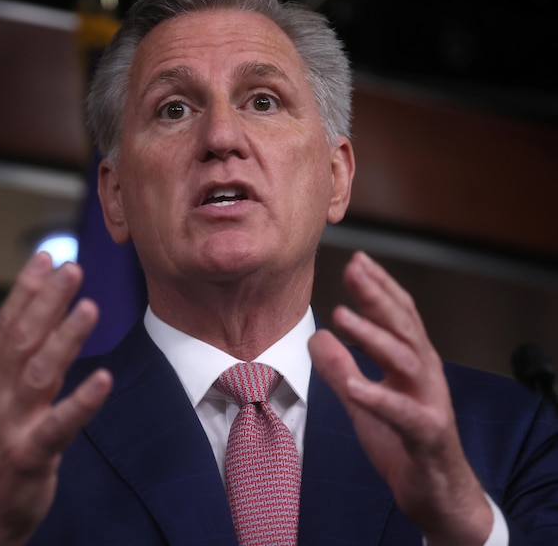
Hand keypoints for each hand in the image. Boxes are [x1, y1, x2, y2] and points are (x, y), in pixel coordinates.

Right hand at [0, 252, 112, 545]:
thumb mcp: (4, 401)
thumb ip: (22, 365)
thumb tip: (45, 324)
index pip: (8, 324)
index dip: (26, 289)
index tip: (46, 256)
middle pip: (22, 338)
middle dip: (46, 301)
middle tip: (70, 268)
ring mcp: (13, 424)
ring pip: (39, 372)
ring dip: (64, 338)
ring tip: (88, 307)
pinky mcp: (30, 454)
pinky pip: (59, 425)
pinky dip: (81, 401)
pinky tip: (102, 379)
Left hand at [308, 251, 491, 545]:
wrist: (436, 492)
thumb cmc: (403, 441)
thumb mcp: (362, 400)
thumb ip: (340, 368)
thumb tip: (315, 336)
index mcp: (413, 362)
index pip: (399, 315)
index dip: (379, 286)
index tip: (356, 259)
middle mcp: (426, 374)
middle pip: (404, 326)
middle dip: (378, 296)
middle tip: (353, 269)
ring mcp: (430, 402)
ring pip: (406, 360)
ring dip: (374, 336)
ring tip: (342, 316)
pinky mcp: (426, 434)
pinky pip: (402, 413)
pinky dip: (377, 396)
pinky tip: (352, 385)